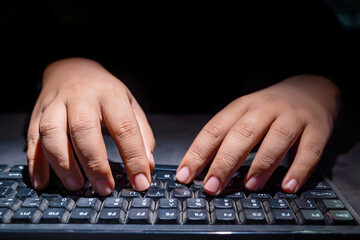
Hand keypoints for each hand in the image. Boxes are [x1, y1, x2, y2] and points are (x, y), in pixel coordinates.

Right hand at [27, 58, 154, 194]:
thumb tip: (147, 166)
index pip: (124, 127)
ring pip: (52, 133)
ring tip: (76, 185)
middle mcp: (81, 97)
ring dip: (62, 163)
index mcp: (110, 94)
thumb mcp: (130, 105)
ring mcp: (55, 104)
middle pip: (84, 130)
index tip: (140, 181)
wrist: (73, 68)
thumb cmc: (105, 92)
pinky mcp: (37, 114)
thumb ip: (142, 134)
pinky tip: (42, 182)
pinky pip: (32, 139)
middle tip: (104, 188)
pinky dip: (35, 163)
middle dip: (94, 163)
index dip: (134, 157)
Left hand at [176, 75, 339, 194]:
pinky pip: (309, 150)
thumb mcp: (244, 116)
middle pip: (242, 134)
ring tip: (249, 187)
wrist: (310, 89)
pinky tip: (289, 187)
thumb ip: (226, 139)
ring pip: (276, 140)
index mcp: (241, 107)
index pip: (215, 129)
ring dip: (261, 165)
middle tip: (212, 186)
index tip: (185, 175)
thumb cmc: (269, 110)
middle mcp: (265, 109)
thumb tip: (202, 171)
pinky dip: (299, 169)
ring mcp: (292, 118)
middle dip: (224, 162)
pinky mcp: (317, 128)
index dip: (198, 152)